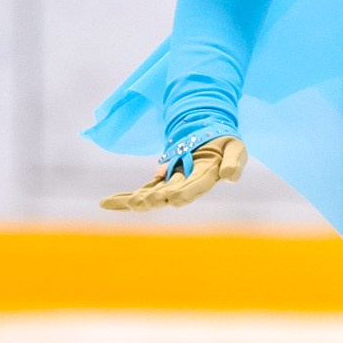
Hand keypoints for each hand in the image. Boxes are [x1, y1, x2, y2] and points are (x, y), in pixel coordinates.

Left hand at [101, 135, 246, 210]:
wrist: (213, 138)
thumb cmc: (227, 145)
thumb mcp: (236, 149)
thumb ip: (234, 163)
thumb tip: (230, 178)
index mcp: (207, 176)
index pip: (195, 186)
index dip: (185, 192)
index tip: (174, 199)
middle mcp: (187, 185)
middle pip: (169, 193)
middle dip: (154, 198)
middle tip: (139, 204)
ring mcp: (172, 184)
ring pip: (151, 194)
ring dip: (136, 200)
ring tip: (117, 203)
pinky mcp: (161, 181)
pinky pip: (141, 189)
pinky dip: (124, 198)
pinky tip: (106, 203)